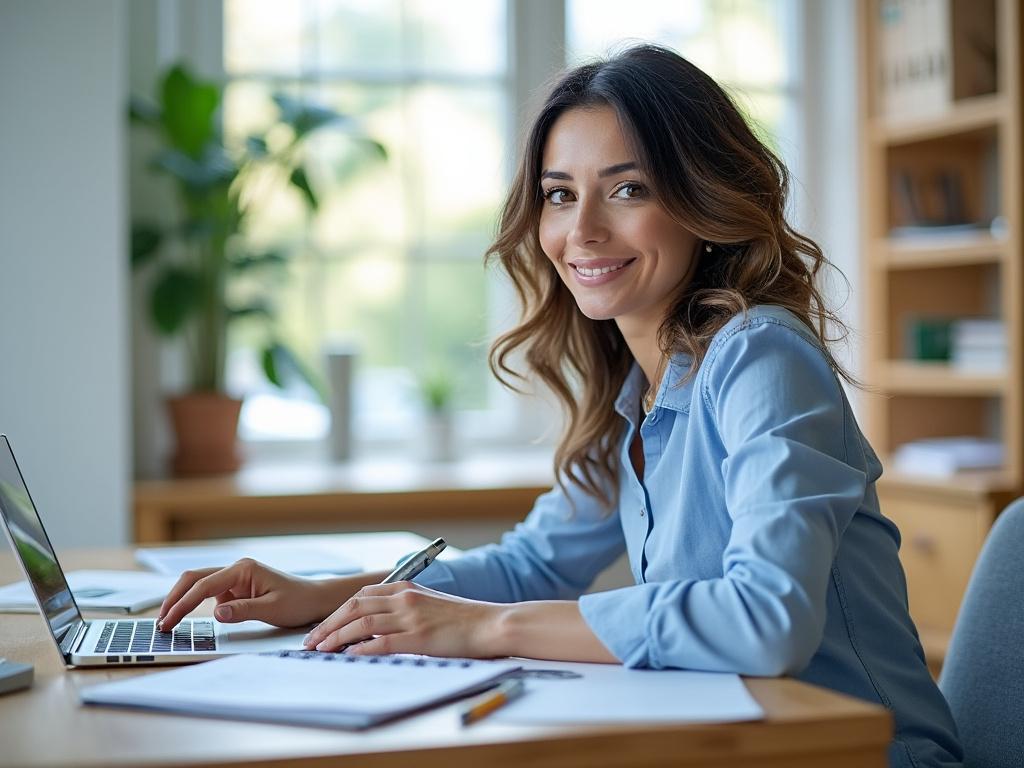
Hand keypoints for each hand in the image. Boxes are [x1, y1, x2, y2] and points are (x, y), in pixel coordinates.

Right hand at [157, 558, 333, 631]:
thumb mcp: (272, 609)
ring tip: (166, 622)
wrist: (313, 599)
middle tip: (160, 622)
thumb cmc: (297, 602)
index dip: (183, 604)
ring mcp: (233, 579)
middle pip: (194, 579)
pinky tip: (182, 617)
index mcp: (243, 569)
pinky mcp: (234, 589)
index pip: (204, 585)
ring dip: (181, 600)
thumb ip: (243, 611)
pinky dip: (193, 604)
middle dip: (174, 599)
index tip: (168, 622)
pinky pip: (207, 594)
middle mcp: (235, 569)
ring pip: (198, 585)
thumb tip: (216, 613)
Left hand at [303, 581, 502, 657]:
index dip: (337, 612)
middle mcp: (405, 599)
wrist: (490, 623)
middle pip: (354, 607)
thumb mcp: (429, 604)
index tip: (322, 627)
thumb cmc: (463, 618)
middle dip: (328, 624)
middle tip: (312, 640)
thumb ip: (404, 608)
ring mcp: (411, 617)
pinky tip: (348, 656)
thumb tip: (377, 624)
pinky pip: (381, 642)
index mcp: (406, 588)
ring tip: (321, 649)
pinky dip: (361, 649)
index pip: (361, 595)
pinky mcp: (419, 637)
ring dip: (337, 637)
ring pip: (362, 623)